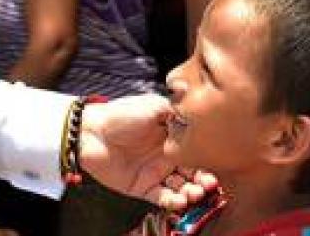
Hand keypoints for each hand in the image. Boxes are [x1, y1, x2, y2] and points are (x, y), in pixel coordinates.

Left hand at [77, 94, 217, 209]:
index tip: (217, 165)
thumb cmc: (121, 115)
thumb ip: (176, 112)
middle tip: (208, 184)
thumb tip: (199, 116)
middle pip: (193, 174)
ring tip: (193, 193)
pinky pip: (162, 199)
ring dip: (191, 193)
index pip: (196, 152)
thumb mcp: (153, 107)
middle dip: (204, 181)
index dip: (208, 160)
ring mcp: (155, 173)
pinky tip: (179, 200)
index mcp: (172, 138)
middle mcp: (167, 157)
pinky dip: (173, 202)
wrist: (91, 132)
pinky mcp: (142, 187)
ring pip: (181, 188)